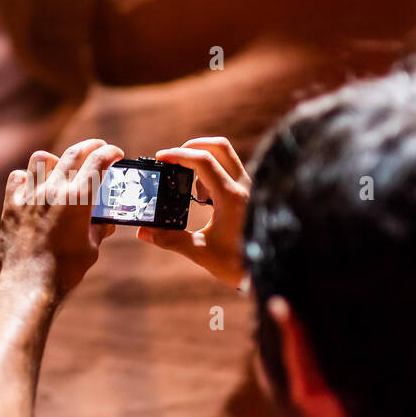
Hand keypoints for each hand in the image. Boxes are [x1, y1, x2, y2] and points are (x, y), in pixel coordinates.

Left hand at [0, 139, 123, 299]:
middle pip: (74, 153)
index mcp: (78, 199)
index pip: (98, 161)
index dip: (110, 152)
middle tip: (98, 148)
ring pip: (42, 159)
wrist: (29, 286)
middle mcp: (53, 191)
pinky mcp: (11, 205)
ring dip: (56, 159)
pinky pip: (17, 178)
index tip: (115, 153)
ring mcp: (30, 196)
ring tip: (61, 167)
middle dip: (91, 146)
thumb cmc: (65, 270)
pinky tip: (33, 187)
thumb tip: (105, 222)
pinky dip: (27, 177)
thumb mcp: (92, 248)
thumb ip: (99, 229)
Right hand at [137, 136, 250, 287]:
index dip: (178, 155)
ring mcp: (251, 188)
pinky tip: (205, 199)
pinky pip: (231, 171)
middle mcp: (244, 186)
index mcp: (230, 197)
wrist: (272, 269)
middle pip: (219, 146)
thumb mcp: (201, 252)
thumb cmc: (239, 263)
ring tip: (191, 190)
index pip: (203, 161)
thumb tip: (143, 232)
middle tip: (174, 160)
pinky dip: (213, 174)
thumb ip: (170, 239)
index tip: (161, 158)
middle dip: (193, 146)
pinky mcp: (252, 193)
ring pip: (227, 157)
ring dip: (203, 161)